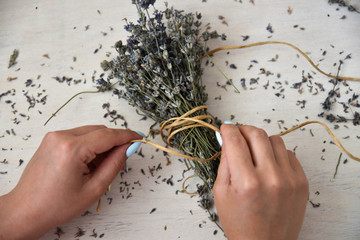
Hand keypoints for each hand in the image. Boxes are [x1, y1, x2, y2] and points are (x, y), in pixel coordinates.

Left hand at [0, 125, 141, 239]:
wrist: (26, 210)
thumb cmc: (56, 205)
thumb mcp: (94, 188)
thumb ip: (115, 164)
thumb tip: (128, 148)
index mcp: (72, 149)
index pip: (108, 135)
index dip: (127, 136)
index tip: (139, 138)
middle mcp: (61, 137)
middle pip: (100, 131)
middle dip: (114, 143)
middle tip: (122, 160)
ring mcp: (54, 136)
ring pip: (90, 132)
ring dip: (101, 145)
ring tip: (101, 168)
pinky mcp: (51, 140)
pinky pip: (79, 136)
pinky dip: (89, 146)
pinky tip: (89, 164)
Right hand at [213, 124, 308, 239]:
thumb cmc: (240, 223)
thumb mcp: (221, 193)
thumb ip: (225, 163)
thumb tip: (228, 138)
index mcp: (246, 182)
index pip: (235, 141)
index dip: (228, 129)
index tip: (225, 127)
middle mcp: (270, 178)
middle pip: (257, 134)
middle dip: (244, 129)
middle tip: (238, 134)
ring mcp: (290, 179)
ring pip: (275, 140)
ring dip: (261, 141)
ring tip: (255, 152)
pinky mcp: (302, 182)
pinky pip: (289, 153)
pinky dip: (276, 154)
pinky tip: (269, 165)